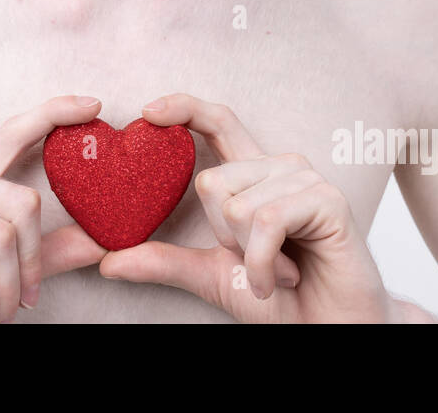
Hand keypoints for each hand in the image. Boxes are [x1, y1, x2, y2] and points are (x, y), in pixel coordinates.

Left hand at [98, 94, 399, 322]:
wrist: (329, 330)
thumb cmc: (281, 299)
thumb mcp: (212, 275)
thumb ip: (164, 260)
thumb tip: (107, 261)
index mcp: (253, 175)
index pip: (216, 122)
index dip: (183, 107)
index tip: (147, 113)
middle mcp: (279, 166)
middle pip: (212, 180)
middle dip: (220, 235)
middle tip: (253, 259)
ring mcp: (306, 179)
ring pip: (236, 205)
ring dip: (246, 254)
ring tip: (275, 269)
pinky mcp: (327, 200)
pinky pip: (265, 222)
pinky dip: (264, 264)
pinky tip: (283, 278)